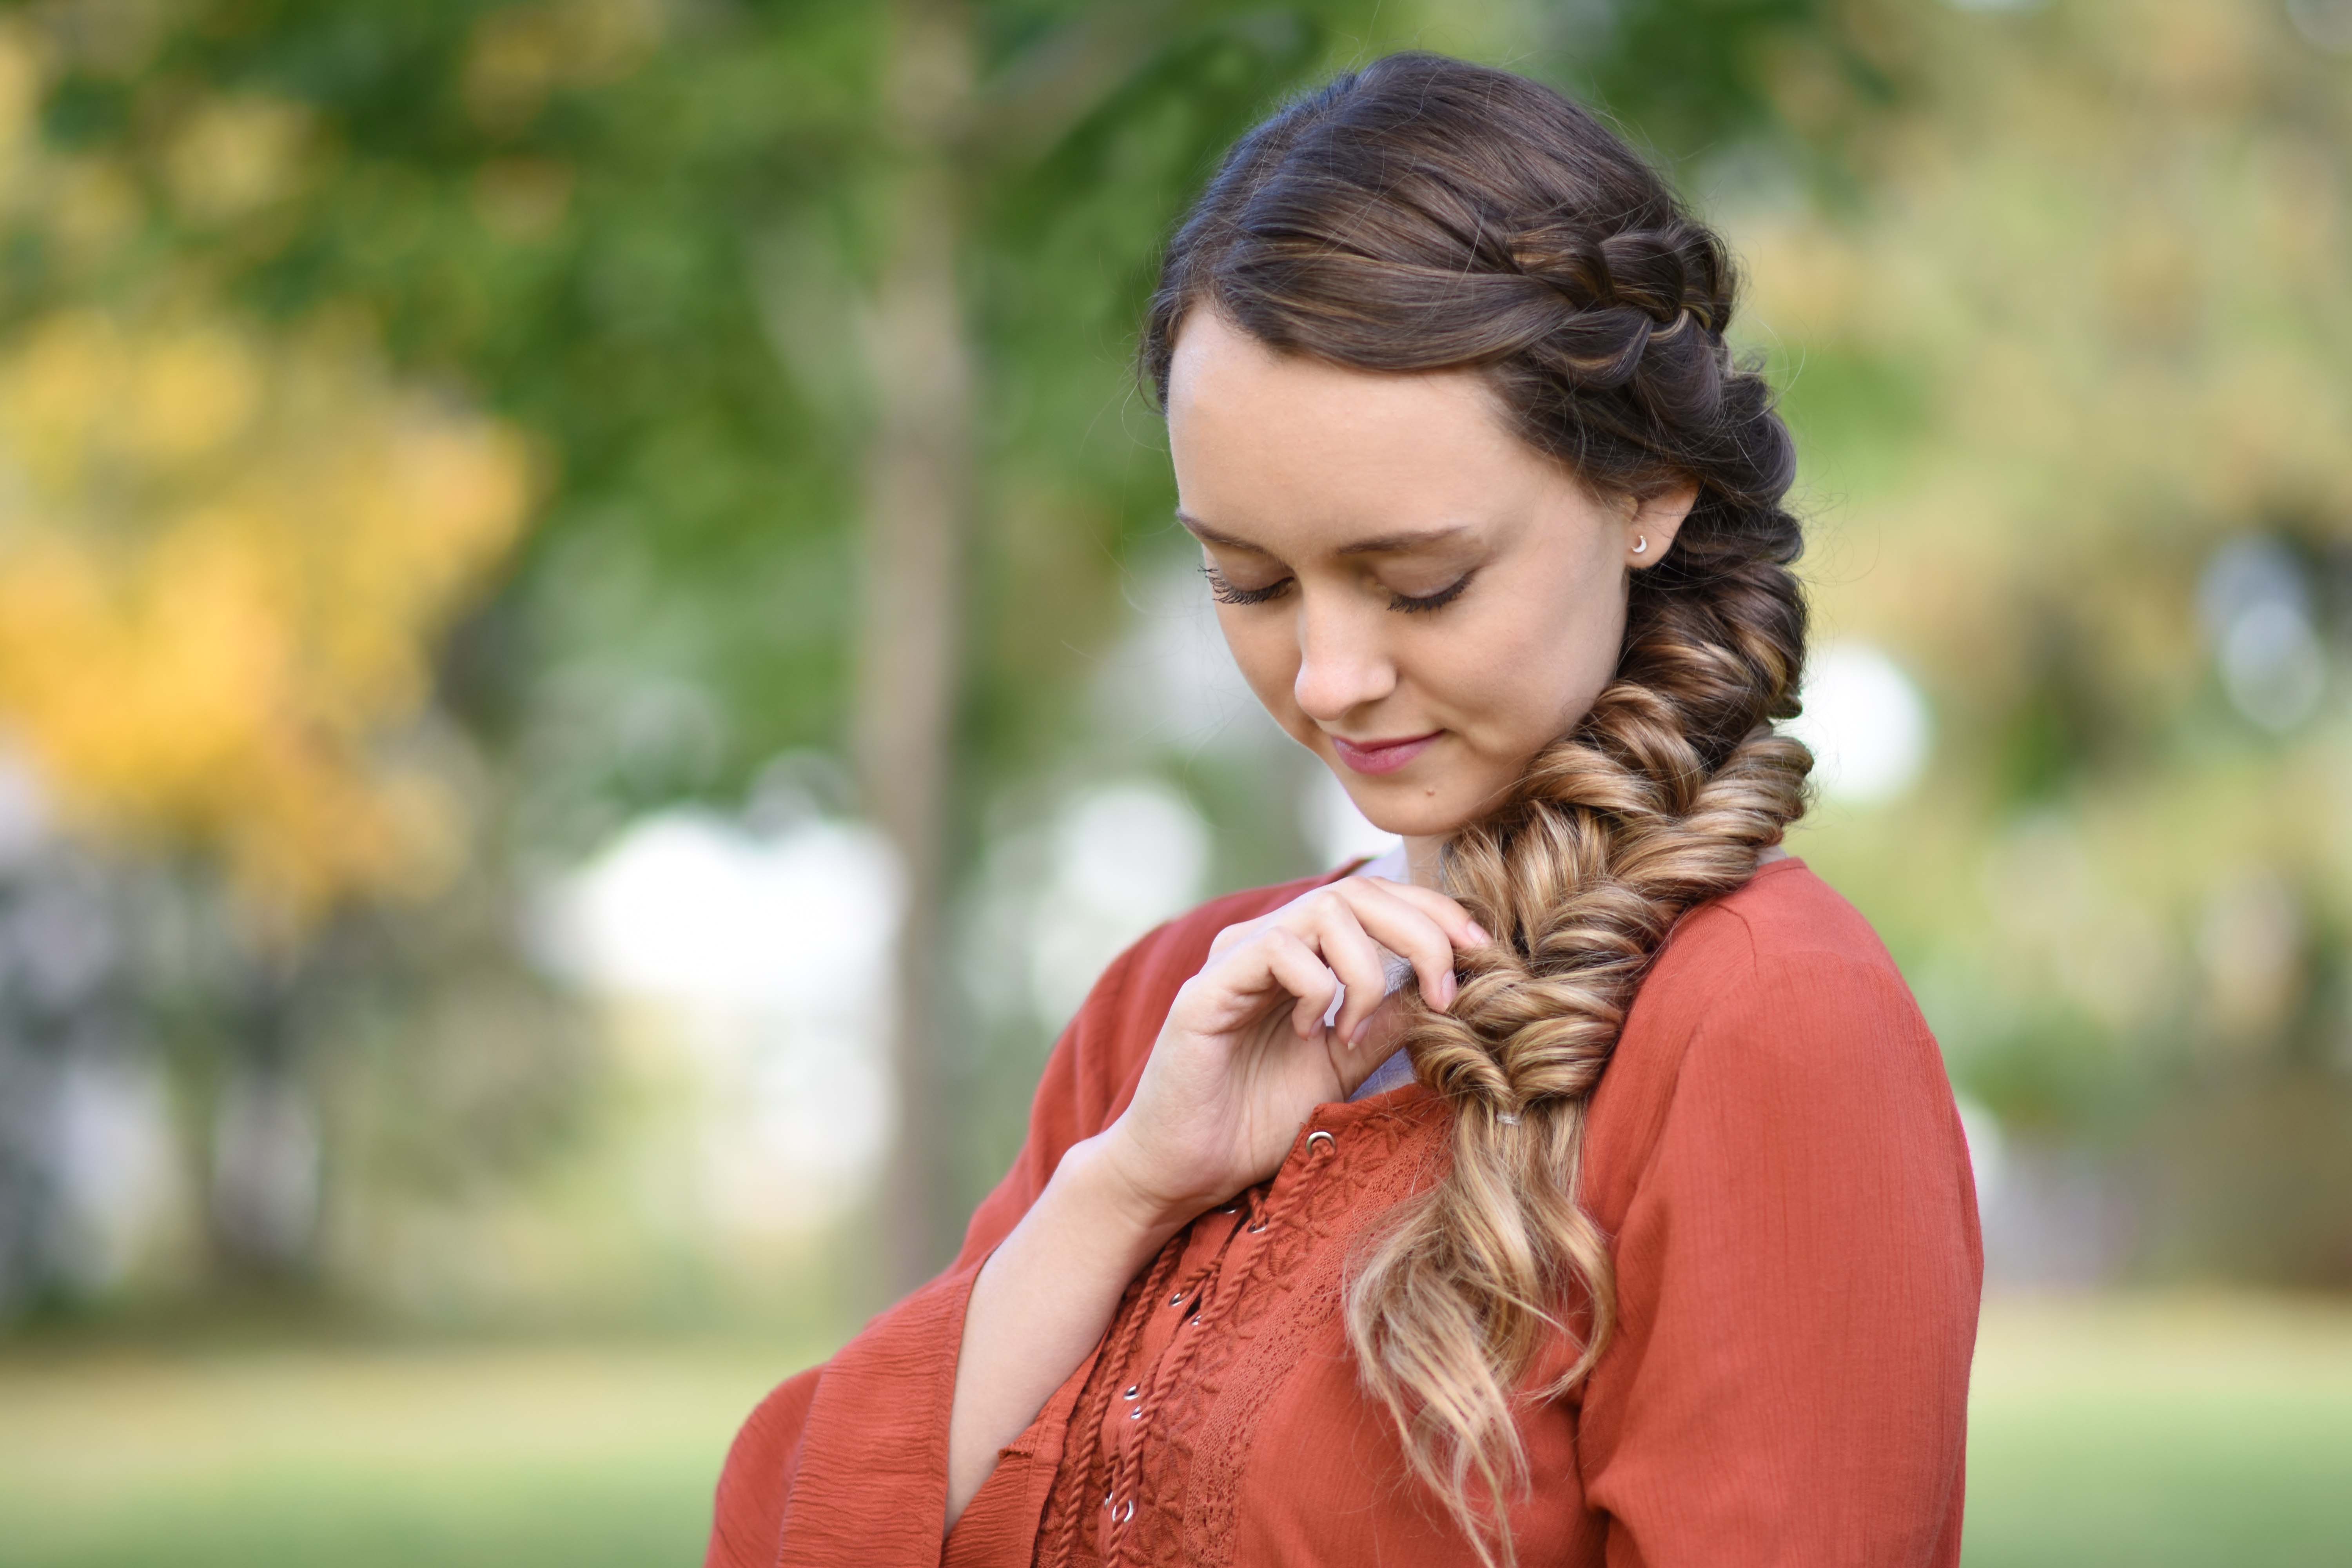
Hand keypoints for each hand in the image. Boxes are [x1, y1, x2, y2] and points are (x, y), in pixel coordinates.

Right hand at [1093, 876, 1487, 1227]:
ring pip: (1324, 911)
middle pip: (1359, 892)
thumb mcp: (1345, 1063)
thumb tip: (1448, 987)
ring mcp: (1234, 958)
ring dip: (1367, 971)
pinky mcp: (1207, 988)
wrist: (1185, 1169)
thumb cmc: (1255, 1118)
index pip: (1375, 900)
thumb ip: (1388, 1020)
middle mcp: (1266, 941)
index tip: (1481, 952)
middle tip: (1446, 989)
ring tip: (1356, 1031)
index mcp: (1302, 954)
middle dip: (1420, 931)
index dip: (1434, 913)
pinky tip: (1308, 1034)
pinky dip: (1316, 989)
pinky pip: (1278, 950)